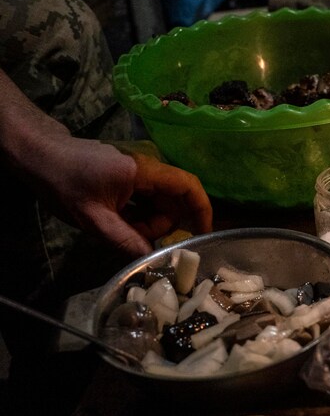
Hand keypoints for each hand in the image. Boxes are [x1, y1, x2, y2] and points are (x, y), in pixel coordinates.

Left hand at [34, 137, 212, 256]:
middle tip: (135, 238)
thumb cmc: (64, 183)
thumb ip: (125, 239)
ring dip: (148, 221)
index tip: (203, 234)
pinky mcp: (131, 175)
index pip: (188, 186)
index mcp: (145, 171)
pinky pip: (148, 198)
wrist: (40, 156)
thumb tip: (153, 259)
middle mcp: (149, 167)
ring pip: (160, 202)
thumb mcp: (93, 218)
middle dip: (162, 224)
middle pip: (174, 199)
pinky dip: (139, 214)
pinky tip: (118, 221)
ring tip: (119, 229)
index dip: (202, 210)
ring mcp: (140, 170)